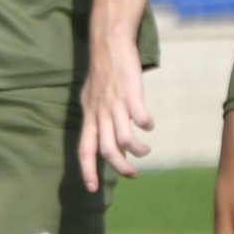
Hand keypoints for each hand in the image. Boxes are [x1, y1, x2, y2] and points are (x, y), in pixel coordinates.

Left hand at [77, 35, 153, 191]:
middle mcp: (100, 113)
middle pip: (108, 150)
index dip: (87, 171)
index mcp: (89, 116)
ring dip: (138, 150)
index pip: (84, 149)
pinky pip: (141, 118)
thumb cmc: (102, 72)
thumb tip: (106, 140)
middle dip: (121, 168)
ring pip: (126, 139)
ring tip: (145, 151)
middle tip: (132, 174)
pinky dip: (147, 125)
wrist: (109, 44)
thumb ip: (96, 120)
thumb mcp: (91, 98)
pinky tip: (150, 124)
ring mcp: (116, 104)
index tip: (92, 189)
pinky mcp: (131, 94)